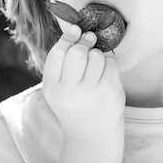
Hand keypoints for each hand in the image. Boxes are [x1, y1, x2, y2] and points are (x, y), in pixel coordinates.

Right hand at [42, 25, 125, 141]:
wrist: (91, 134)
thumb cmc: (74, 103)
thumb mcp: (59, 87)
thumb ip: (62, 61)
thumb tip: (76, 28)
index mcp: (52, 87)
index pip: (57, 53)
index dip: (67, 38)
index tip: (75, 30)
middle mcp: (69, 91)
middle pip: (78, 52)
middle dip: (84, 43)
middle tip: (88, 41)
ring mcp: (91, 92)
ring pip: (96, 56)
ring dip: (97, 55)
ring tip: (95, 67)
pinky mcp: (109, 91)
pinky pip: (110, 63)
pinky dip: (108, 64)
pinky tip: (104, 75)